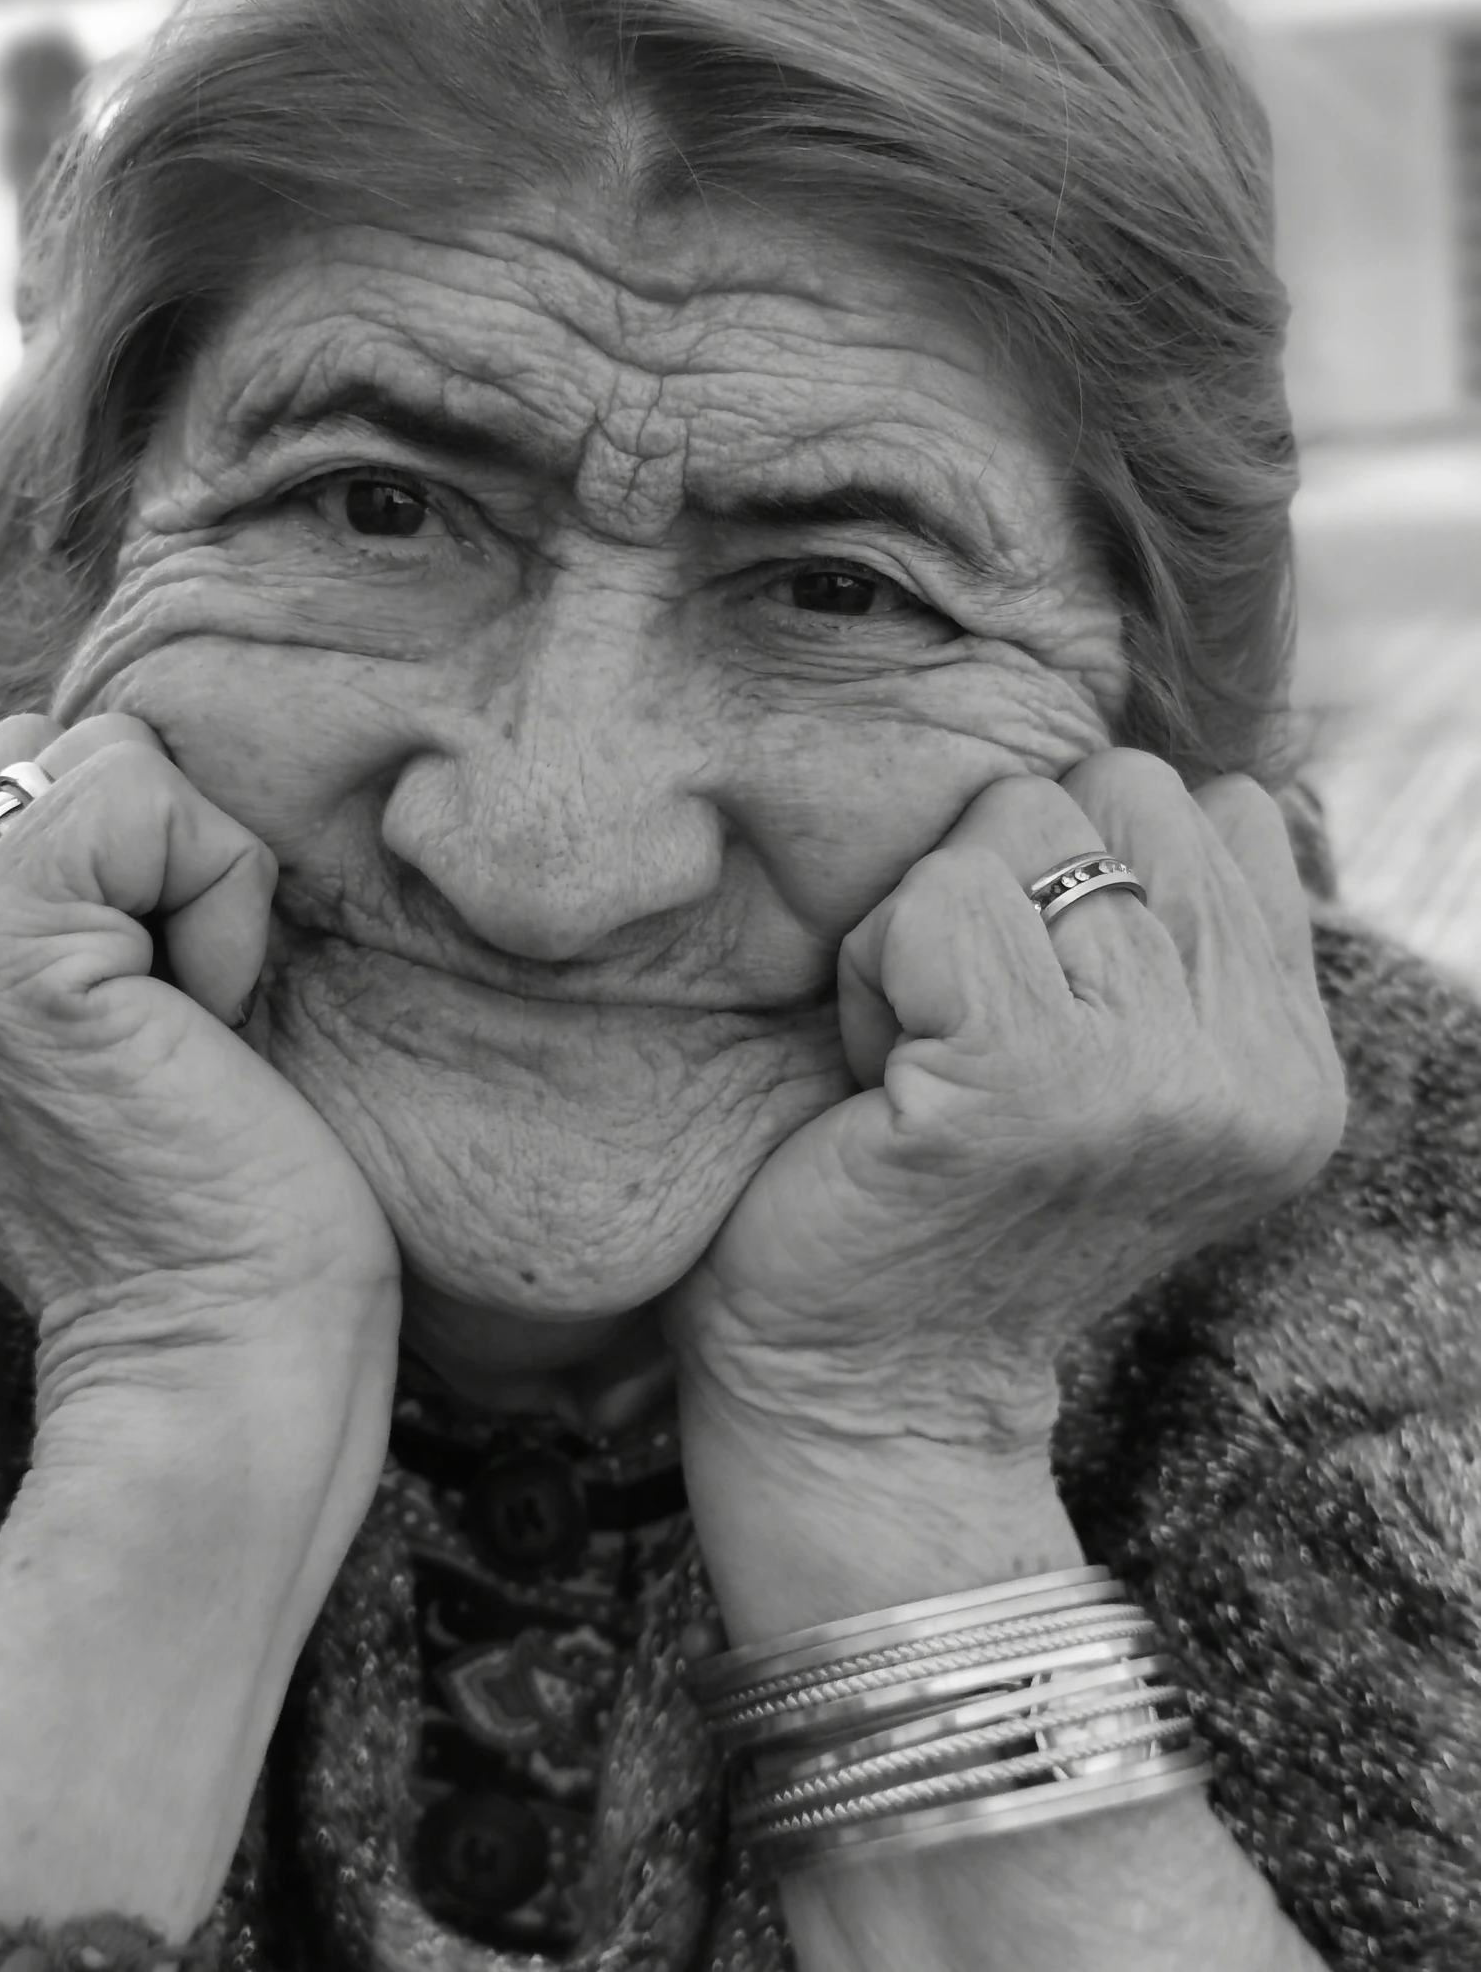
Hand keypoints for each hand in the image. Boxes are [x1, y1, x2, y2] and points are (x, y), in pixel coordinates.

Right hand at [0, 713, 399, 1430]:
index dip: (134, 879)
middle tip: (171, 1029)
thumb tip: (121, 783)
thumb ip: (54, 927)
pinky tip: (203, 1026)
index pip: (9, 789)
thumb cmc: (215, 1221)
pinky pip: (151, 797)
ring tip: (182, 1030)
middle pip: (52, 752)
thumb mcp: (98, 1052)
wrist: (221, 1367)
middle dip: (156, 863)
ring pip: (104, 759)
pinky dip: (223, 899)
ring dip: (193, 883)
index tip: (150, 1035)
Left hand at [665, 750, 1346, 1455]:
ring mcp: (1147, 1076)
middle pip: (1114, 787)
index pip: (1214, 805)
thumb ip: (1175, 932)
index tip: (1042, 1008)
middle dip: (1011, 877)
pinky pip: (932, 900)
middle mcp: (1248, 1069)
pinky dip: (877, 967)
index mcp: (1289, 1060)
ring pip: (1019, 824)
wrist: (872, 1393)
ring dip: (933, 927)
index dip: (1087, 871)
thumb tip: (1167, 768)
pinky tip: (885, 1077)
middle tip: (971, 1027)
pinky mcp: (1023, 1084)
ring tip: (928, 1056)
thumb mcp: (1120, 1067)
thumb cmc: (960, 1201)